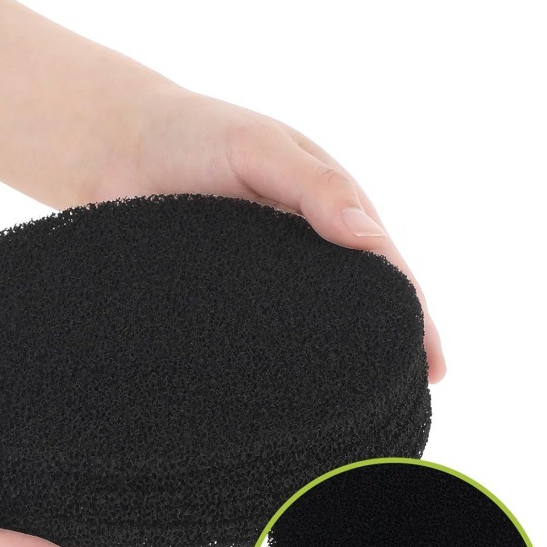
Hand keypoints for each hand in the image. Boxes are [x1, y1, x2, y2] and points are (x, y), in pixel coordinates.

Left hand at [99, 87, 445, 382]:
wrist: (113, 146)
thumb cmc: (193, 134)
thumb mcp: (260, 147)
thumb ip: (314, 186)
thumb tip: (369, 239)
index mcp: (323, 209)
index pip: (381, 268)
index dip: (411, 315)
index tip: (432, 367)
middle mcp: (295, 250)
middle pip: (350, 305)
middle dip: (377, 346)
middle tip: (397, 399)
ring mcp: (255, 278)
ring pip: (300, 327)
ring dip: (324, 362)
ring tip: (347, 411)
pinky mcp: (213, 297)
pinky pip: (246, 335)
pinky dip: (264, 362)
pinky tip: (273, 395)